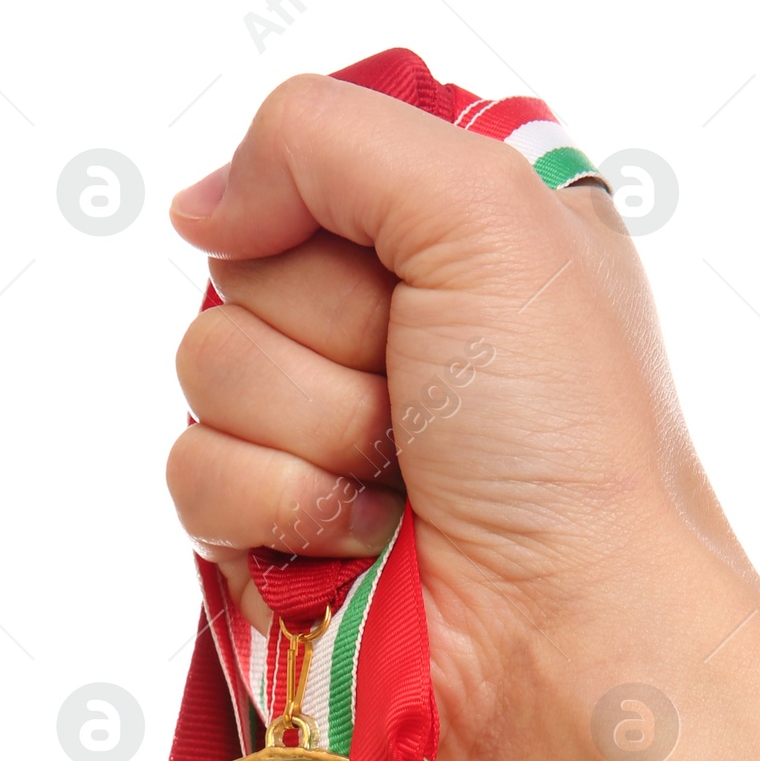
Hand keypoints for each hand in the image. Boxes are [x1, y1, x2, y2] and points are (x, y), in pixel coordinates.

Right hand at [166, 74, 755, 760]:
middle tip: (420, 390)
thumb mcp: (487, 210)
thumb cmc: (565, 429)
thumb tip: (198, 207)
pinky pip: (193, 473)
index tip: (407, 268)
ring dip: (316, 426)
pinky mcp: (272, 527)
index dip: (331, 210)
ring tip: (405, 474)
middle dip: (332, 330)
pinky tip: (368, 537)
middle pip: (241, 262)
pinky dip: (284, 505)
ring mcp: (318, 427)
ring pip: (206, 369)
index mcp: (447, 228)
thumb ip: (324, 138)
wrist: (567, 622)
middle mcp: (380, 320)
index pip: (301, 159)